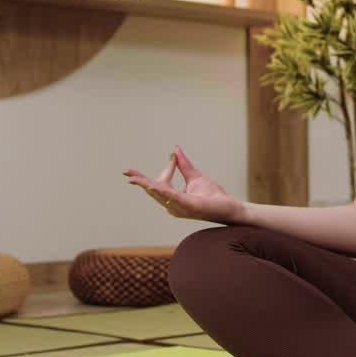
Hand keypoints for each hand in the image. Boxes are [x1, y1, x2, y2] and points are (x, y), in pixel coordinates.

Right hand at [123, 147, 242, 223]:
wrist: (228, 206)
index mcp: (173, 198)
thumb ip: (184, 165)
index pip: (160, 183)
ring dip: (146, 185)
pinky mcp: (188, 206)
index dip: (163, 169)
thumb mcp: (195, 177)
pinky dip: (162, 192)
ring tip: (134, 179)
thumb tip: (174, 150)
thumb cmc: (213, 195)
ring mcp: (179, 207)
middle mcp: (173, 205)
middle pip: (153, 191)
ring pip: (159, 194)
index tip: (171, 156)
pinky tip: (153, 186)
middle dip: (140, 181)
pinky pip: (172, 197)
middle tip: (126, 172)